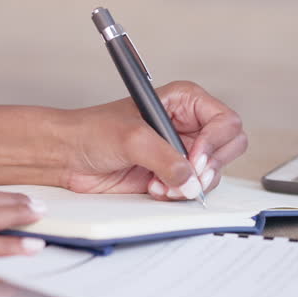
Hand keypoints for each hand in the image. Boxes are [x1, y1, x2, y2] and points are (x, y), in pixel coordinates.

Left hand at [59, 81, 247, 198]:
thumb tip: (189, 178)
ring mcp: (181, 152)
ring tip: (160, 182)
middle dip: (209, 166)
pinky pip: (193, 189)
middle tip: (187, 174)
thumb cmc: (92, 131)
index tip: (194, 158)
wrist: (68, 156)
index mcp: (184, 102)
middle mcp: (188, 126)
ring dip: (189, 184)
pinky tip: (155, 188)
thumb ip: (164, 157)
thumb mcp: (131, 138)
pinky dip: (178, 194)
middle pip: (229, 148)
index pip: (225, 122)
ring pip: (213, 173)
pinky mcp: (172, 175)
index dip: (214, 143)